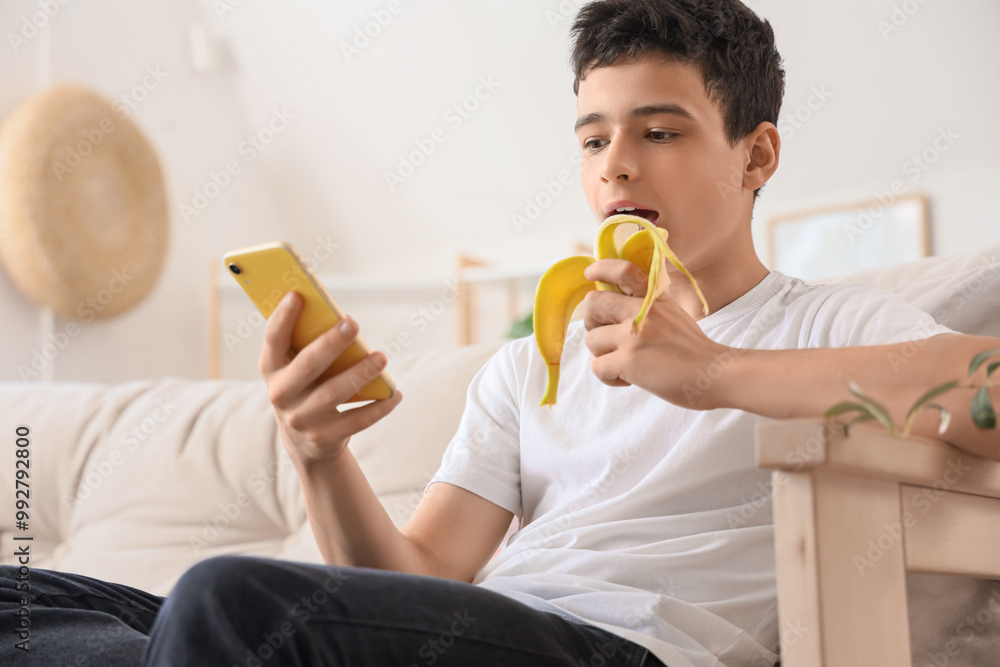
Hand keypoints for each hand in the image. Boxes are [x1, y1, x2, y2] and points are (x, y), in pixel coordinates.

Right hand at [258, 291, 402, 464]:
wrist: (305, 443)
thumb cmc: (307, 388)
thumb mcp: (297, 369)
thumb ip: (308, 345)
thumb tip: (340, 318)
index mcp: (271, 369)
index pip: (273, 340)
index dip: (282, 317)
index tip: (298, 294)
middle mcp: (281, 395)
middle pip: (307, 366)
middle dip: (330, 344)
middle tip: (353, 323)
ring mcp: (301, 419)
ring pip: (333, 394)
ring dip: (360, 374)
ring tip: (381, 357)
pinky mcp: (324, 439)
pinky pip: (356, 421)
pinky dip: (379, 407)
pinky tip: (395, 394)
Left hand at [579, 259, 733, 409]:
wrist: (715, 374)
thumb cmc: (694, 351)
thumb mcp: (674, 314)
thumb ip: (649, 307)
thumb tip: (613, 310)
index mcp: (654, 297)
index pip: (623, 270)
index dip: (601, 269)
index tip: (591, 273)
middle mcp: (642, 310)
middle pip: (593, 302)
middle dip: (591, 322)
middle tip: (605, 338)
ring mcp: (633, 334)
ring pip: (591, 340)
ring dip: (603, 356)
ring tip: (626, 365)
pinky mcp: (628, 360)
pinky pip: (597, 367)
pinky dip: (609, 378)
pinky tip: (629, 380)